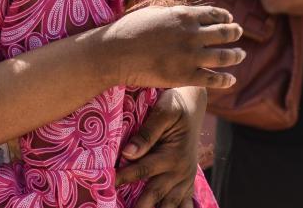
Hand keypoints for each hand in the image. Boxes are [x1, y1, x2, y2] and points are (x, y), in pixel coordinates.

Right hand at [101, 5, 244, 88]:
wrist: (114, 53)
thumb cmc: (127, 30)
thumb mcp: (153, 12)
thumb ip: (173, 14)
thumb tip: (185, 14)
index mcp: (183, 16)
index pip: (213, 14)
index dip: (224, 17)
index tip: (228, 19)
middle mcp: (192, 35)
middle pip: (224, 33)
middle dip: (234, 32)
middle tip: (238, 33)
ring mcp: (190, 56)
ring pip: (225, 56)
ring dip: (236, 55)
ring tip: (241, 55)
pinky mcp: (185, 76)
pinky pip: (214, 79)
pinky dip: (226, 79)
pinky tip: (231, 79)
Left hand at [116, 88, 204, 207]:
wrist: (193, 104)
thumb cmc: (175, 104)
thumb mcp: (163, 112)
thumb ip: (146, 134)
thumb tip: (127, 153)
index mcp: (173, 155)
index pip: (142, 170)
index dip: (123, 178)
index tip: (108, 184)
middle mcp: (180, 171)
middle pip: (155, 194)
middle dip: (140, 206)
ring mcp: (185, 178)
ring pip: (170, 204)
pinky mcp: (187, 180)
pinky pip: (184, 203)